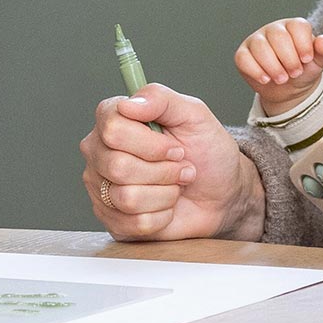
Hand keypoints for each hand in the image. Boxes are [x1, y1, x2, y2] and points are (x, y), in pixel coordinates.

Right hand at [80, 85, 264, 242]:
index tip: (175, 147)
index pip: (112, 129)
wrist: (222, 192)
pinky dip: (163, 216)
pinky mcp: (112, 220)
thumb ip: (161, 99)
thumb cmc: (206, 151)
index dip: (149, 143)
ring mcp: (102, 189)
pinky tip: (168, 206)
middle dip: (163, 171)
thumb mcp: (193, 115)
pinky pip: (135, 223)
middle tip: (181, 167)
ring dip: (166, 193)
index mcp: (113, 120)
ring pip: (127, 197)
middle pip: (118, 166)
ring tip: (176, 186)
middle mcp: (99, 153)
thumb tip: (129, 104)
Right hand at [234, 19, 322, 116]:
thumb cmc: (303, 71)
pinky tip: (265, 79)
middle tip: (295, 73)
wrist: (287, 90)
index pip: (297, 26)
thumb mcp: (318, 62)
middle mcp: (273, 29)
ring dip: (273, 66)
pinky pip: (243, 58)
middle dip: (289, 59)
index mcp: (293, 26)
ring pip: (260, 46)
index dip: (303, 44)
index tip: (307, 60)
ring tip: (282, 79)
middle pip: (278, 36)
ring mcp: (256, 40)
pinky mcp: (243, 54)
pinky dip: (255, 71)